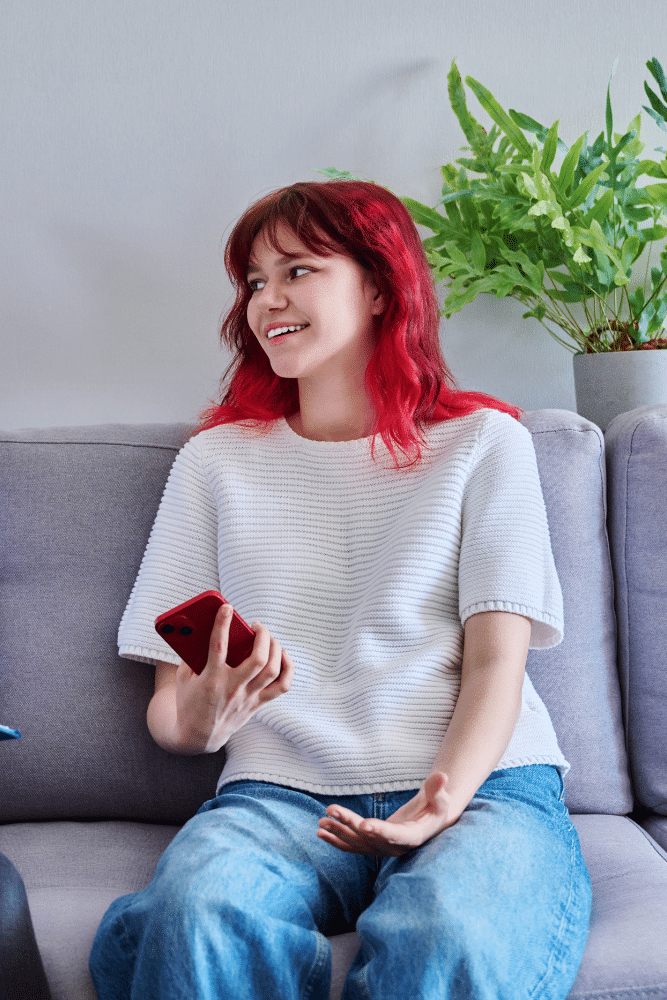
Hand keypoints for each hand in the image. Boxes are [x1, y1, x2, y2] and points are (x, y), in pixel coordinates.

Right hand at [175, 602, 293, 751]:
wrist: (198, 736)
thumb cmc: (189, 701)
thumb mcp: (183, 677)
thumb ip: (192, 654)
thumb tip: (201, 627)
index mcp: (210, 680)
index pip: (218, 647)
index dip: (223, 623)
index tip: (227, 607)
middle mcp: (232, 688)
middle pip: (257, 659)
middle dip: (261, 635)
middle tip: (255, 625)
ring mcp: (247, 697)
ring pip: (272, 670)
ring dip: (274, 648)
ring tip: (267, 636)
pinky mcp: (257, 704)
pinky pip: (281, 686)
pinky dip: (287, 668)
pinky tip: (282, 655)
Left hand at [316, 772, 457, 856]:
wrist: (430, 823)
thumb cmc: (436, 808)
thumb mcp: (440, 799)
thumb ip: (438, 789)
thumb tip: (442, 776)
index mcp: (412, 837)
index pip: (394, 835)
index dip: (379, 830)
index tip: (363, 825)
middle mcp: (394, 847)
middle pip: (369, 837)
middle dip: (349, 824)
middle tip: (331, 812)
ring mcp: (382, 849)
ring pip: (357, 843)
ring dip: (338, 832)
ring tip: (320, 823)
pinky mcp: (374, 846)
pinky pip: (353, 846)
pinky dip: (336, 840)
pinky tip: (320, 834)